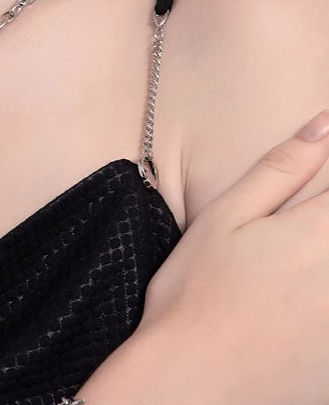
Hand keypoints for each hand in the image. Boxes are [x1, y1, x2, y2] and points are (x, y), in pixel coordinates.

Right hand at [77, 110, 328, 404]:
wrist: (187, 380)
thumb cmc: (194, 291)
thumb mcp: (226, 218)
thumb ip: (281, 169)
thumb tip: (324, 124)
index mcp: (316, 234)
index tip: (320, 174)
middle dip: (324, 215)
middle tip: (293, 229)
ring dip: (321, 246)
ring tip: (289, 261)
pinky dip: (321, 294)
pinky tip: (299, 286)